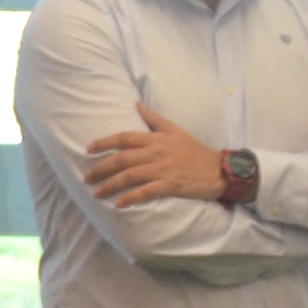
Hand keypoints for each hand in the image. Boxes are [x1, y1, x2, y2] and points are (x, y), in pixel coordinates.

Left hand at [84, 105, 229, 209]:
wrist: (220, 170)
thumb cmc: (195, 150)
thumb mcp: (175, 130)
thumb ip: (154, 118)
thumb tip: (137, 104)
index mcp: (156, 139)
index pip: (124, 138)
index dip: (104, 143)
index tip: (88, 149)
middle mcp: (157, 152)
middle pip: (122, 159)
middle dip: (101, 168)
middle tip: (86, 177)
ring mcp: (163, 169)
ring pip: (130, 176)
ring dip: (110, 185)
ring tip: (96, 193)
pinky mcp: (171, 185)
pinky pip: (146, 192)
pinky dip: (131, 197)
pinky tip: (118, 204)